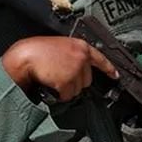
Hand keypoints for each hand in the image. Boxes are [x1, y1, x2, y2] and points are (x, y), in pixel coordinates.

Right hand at [1, 36, 118, 101]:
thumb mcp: (60, 46)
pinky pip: (67, 96)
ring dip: (66, 88)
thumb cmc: (38, 51)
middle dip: (75, 82)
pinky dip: (59, 94)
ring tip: (52, 76)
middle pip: (87, 80)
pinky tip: (50, 83)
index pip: (100, 58)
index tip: (116, 75)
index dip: (109, 68)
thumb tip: (78, 70)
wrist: (25, 56)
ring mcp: (76, 69)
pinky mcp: (68, 81)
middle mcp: (81, 57)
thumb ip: (73, 55)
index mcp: (80, 46)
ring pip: (77, 90)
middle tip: (58, 74)